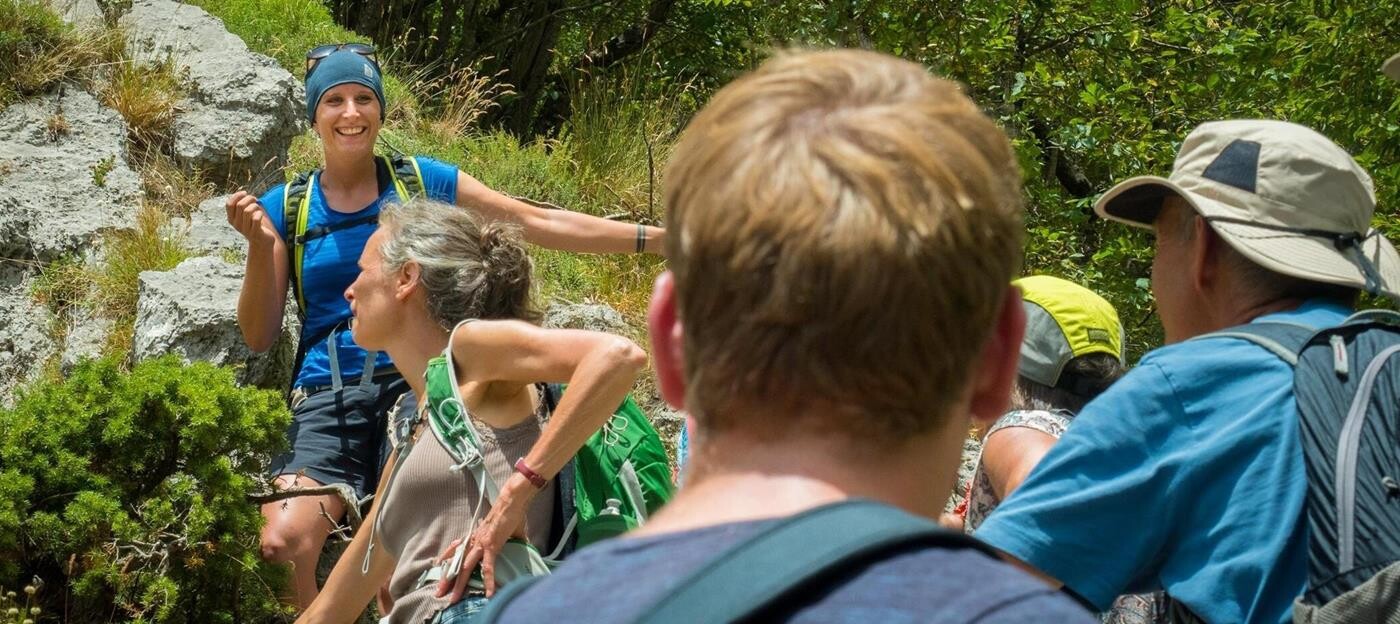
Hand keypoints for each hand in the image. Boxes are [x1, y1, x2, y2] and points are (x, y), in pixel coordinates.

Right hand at [226, 191, 277, 249]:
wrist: (261, 242)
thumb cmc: (254, 224)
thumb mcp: (245, 214)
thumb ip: (242, 204)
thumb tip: (244, 193)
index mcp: (231, 219)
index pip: (229, 204)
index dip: (237, 196)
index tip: (245, 193)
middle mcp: (236, 224)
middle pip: (240, 205)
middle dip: (249, 199)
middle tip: (256, 200)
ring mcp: (245, 229)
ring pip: (248, 211)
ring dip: (255, 206)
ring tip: (258, 209)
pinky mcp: (255, 232)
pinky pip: (256, 219)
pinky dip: (259, 214)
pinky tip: (261, 215)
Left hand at [435, 481, 533, 600]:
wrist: (511, 501)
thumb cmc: (510, 513)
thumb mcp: (507, 531)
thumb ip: (512, 539)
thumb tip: (523, 543)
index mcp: (475, 537)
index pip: (456, 548)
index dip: (447, 557)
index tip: (439, 566)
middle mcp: (474, 541)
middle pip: (456, 563)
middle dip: (447, 579)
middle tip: (439, 593)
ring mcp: (481, 544)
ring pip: (466, 568)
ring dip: (459, 585)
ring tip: (453, 599)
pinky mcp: (491, 546)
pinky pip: (488, 567)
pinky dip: (488, 581)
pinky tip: (489, 593)